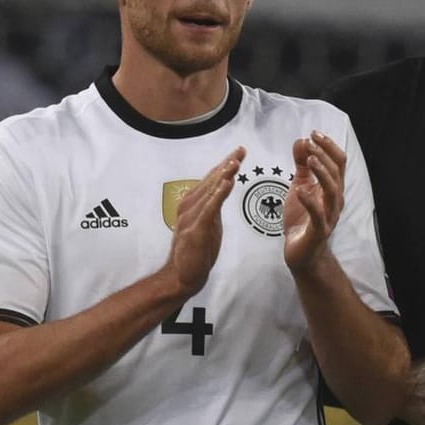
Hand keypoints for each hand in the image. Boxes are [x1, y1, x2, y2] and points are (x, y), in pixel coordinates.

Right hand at [162, 149, 243, 297]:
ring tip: (235, 161)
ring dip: (223, 175)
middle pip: (211, 181)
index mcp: (192, 203)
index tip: (239, 152)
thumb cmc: (196, 251)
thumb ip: (212, 207)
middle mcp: (189, 206)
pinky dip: (218, 195)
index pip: (211, 180)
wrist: (182, 275)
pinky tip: (227, 183)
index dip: (225, 165)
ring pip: (210, 191)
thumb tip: (222, 191)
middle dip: (227, 164)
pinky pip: (209, 209)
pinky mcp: (196, 229)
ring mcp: (191, 217)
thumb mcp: (207, 223)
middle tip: (241, 149)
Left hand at [283, 131, 347, 273]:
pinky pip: (318, 215)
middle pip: (338, 172)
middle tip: (311, 141)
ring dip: (322, 173)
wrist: (301, 252)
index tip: (314, 133)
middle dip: (325, 154)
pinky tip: (301, 191)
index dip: (328, 146)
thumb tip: (302, 141)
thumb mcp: (300, 186)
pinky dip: (310, 202)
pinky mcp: (318, 230)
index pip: (338, 162)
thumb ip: (302, 165)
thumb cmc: (301, 219)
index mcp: (332, 188)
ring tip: (310, 160)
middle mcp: (335, 200)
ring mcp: (328, 215)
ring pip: (333, 191)